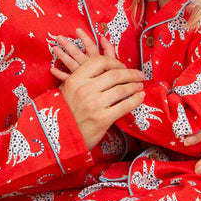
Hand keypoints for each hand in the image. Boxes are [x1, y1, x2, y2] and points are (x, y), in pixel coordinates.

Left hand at [51, 29, 117, 80]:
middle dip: (68, 45)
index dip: (84, 38)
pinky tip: (52, 69)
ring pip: (71, 64)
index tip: (77, 30)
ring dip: (62, 56)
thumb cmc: (115, 80)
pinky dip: (59, 74)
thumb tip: (103, 37)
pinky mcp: (78, 85)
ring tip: (55, 49)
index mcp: (98, 61)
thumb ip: (109, 50)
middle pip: (77, 54)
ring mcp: (82, 76)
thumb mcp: (115, 63)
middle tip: (59, 37)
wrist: (113, 98)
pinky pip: (67, 79)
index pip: (91, 46)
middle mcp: (89, 67)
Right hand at [52, 30, 143, 149]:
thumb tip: (106, 67)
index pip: (100, 61)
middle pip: (114, 74)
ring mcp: (94, 104)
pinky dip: (135, 100)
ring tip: (140, 86)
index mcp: (75, 79)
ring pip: (122, 89)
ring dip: (135, 86)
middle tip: (139, 75)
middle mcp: (84, 89)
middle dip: (131, 74)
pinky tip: (140, 97)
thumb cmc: (66, 113)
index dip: (115, 62)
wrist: (60, 139)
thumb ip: (84, 78)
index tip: (123, 67)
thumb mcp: (68, 90)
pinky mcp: (102, 119)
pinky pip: (125, 106)